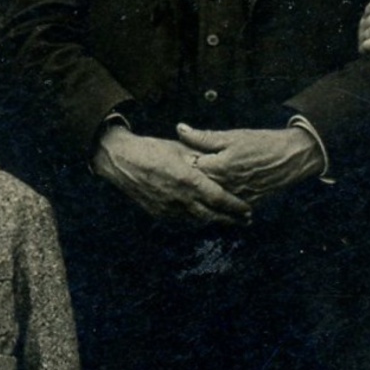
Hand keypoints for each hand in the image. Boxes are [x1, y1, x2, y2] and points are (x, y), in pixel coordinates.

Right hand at [91, 125, 252, 225]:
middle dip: (230, 220)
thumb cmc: (152, 149)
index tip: (249, 210)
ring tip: (229, 220)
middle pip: (212, 216)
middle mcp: (179, 198)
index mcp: (188, 180)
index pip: (219, 198)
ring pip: (198, 221)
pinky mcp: (159, 214)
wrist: (121, 160)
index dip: (236, 207)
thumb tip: (221, 161)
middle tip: (245, 221)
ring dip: (214, 221)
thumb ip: (201, 157)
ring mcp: (168, 209)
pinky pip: (182, 221)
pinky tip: (204, 218)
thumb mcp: (180, 148)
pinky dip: (196, 220)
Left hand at [173, 123, 323, 204]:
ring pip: (211, 202)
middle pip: (198, 190)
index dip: (179, 167)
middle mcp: (225, 187)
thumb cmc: (261, 143)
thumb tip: (180, 129)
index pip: (189, 170)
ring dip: (200, 199)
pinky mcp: (247, 204)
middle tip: (175, 181)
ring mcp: (236, 198)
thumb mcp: (231, 136)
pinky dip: (218, 206)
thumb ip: (203, 137)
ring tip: (189, 195)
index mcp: (218, 168)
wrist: (292, 158)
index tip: (170, 164)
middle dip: (187, 185)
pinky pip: (227, 209)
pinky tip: (210, 204)